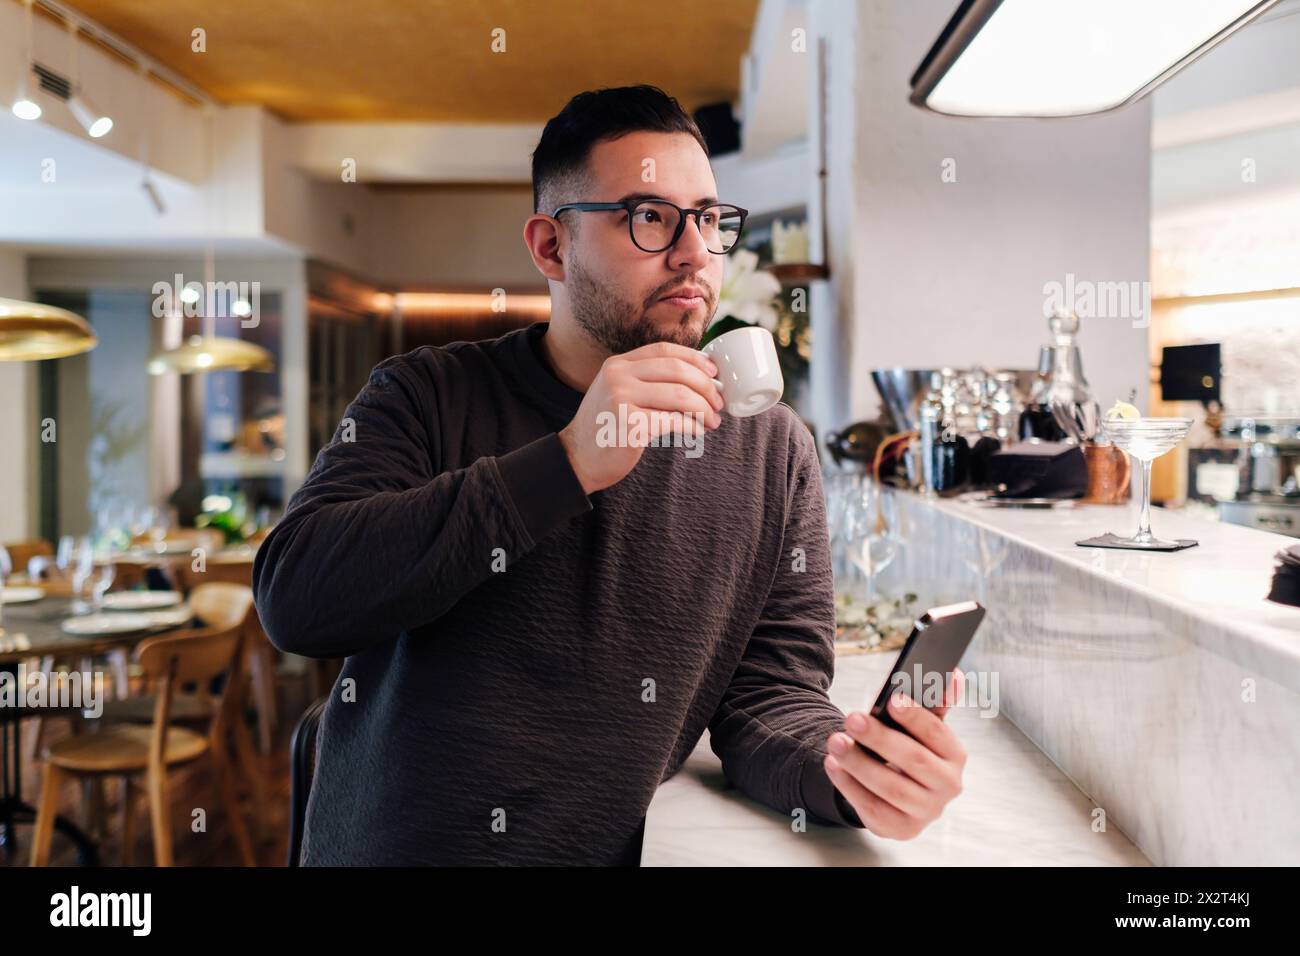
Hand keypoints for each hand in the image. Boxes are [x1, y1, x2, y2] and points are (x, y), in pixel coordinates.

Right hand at [558, 341, 724, 493]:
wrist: (578, 459)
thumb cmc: (607, 428)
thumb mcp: (619, 392)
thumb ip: (646, 380)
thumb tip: (699, 377)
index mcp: (617, 364)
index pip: (664, 350)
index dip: (695, 358)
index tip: (714, 372)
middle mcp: (617, 376)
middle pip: (677, 370)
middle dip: (706, 387)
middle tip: (718, 403)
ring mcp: (621, 399)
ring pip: (680, 396)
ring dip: (704, 409)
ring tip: (712, 421)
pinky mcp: (630, 425)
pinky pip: (674, 421)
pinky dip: (692, 426)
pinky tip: (697, 431)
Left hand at [823, 669, 966, 839]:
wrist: (900, 794)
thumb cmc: (910, 750)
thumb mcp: (922, 728)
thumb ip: (934, 702)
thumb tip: (952, 673)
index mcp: (955, 755)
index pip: (937, 733)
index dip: (915, 717)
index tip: (892, 700)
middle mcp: (947, 785)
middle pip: (913, 760)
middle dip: (880, 738)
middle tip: (852, 719)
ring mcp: (926, 811)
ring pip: (890, 787)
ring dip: (859, 763)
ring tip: (835, 741)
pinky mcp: (902, 828)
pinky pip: (873, 808)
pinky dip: (849, 786)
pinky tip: (833, 765)